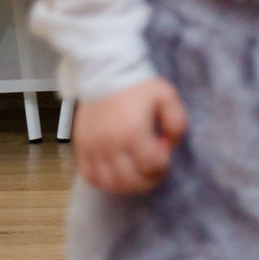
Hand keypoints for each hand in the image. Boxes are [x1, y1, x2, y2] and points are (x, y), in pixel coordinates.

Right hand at [73, 76, 188, 194]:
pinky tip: (115, 174)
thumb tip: (170, 144)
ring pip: (110, 183)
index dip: (163, 164)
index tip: (163, 151)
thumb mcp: (166, 96)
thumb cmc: (137, 87)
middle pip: (131, 180)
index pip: (151, 165)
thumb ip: (177, 121)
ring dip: (127, 185)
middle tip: (154, 168)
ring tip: (136, 173)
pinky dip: (104, 181)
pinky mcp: (81, 149)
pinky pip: (90, 176)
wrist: (104, 74)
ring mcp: (93, 149)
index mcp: (133, 132)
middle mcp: (111, 145)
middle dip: (148, 179)